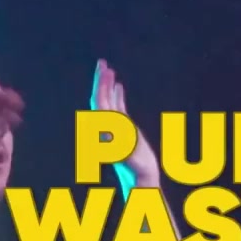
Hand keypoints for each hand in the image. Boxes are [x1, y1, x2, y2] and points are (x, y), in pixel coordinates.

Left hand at [89, 59, 159, 186]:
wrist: (140, 178)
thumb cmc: (136, 167)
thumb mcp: (127, 154)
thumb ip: (118, 143)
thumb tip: (108, 134)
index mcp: (106, 129)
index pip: (99, 102)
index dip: (100, 85)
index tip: (103, 70)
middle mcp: (106, 126)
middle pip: (100, 98)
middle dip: (100, 80)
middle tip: (101, 62)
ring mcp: (114, 127)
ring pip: (107, 101)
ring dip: (107, 84)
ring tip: (108, 69)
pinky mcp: (122, 129)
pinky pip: (117, 107)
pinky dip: (116, 95)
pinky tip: (118, 85)